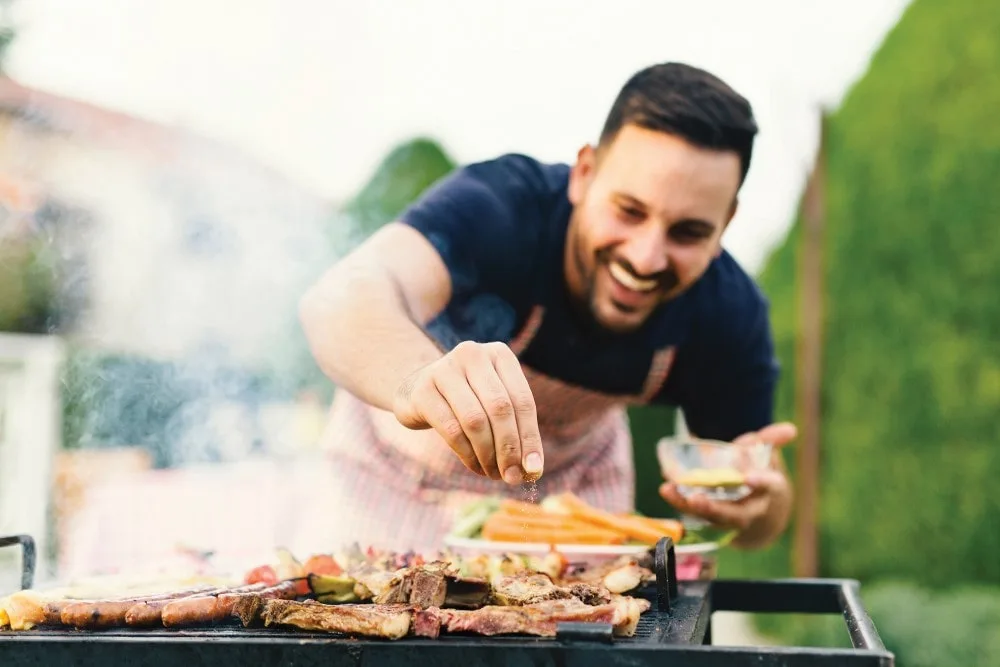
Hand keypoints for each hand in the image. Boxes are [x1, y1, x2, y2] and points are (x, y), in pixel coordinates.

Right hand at [392, 341, 543, 484]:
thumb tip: (533, 469)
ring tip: (494, 474)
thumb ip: (516, 430)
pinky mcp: (422, 390)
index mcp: (499, 354)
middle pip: (500, 409)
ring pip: (475, 421)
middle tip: (512, 477)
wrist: (417, 390)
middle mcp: (473, 354)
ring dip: (488, 455)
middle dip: (509, 448)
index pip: (522, 400)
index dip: (530, 437)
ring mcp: (444, 369)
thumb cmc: (467, 400)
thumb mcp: (494, 404)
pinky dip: (468, 454)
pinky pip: (452, 430)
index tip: (534, 469)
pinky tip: (475, 466)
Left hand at [658, 422, 796, 546]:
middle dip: (714, 508)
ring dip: (687, 505)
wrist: (761, 513)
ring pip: (710, 518)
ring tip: (668, 490)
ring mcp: (730, 518)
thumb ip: (771, 441)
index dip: (761, 482)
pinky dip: (680, 501)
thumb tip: (790, 429)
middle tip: (695, 498)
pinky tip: (666, 489)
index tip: (749, 477)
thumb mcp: (769, 458)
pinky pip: (696, 514)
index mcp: (769, 491)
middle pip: (734, 514)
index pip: (769, 487)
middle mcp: (750, 509)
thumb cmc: (761, 478)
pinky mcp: (712, 519)